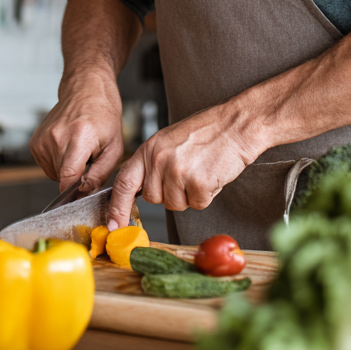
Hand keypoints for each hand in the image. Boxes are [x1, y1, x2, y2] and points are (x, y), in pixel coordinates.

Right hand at [30, 70, 125, 193]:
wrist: (86, 90)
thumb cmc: (103, 115)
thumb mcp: (114, 147)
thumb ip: (100, 174)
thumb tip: (85, 193)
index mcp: (80, 136)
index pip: (68, 177)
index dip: (75, 192)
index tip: (81, 195)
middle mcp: (57, 136)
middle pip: (62, 178)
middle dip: (76, 178)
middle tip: (88, 161)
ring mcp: (43, 138)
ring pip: (53, 174)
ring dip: (66, 169)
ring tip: (78, 150)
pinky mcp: (35, 141)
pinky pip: (46, 165)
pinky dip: (57, 162)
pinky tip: (67, 147)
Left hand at [107, 104, 257, 229]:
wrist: (236, 124)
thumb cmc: (207, 132)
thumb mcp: (169, 141)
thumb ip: (153, 163)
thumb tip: (142, 190)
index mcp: (149, 149)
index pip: (123, 182)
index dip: (117, 207)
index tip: (113, 225)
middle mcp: (159, 160)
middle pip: (154, 198)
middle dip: (170, 193)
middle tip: (187, 173)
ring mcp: (177, 171)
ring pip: (176, 204)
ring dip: (190, 194)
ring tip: (201, 170)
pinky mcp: (198, 182)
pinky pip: (197, 204)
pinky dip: (207, 195)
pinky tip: (212, 174)